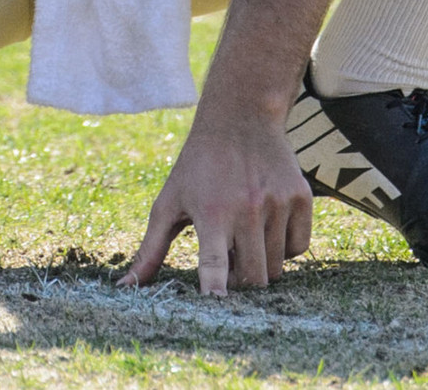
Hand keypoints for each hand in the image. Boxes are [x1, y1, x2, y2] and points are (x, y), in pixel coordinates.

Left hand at [120, 97, 310, 294]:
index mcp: (212, 213)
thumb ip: (150, 249)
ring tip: (244, 238)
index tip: (216, 308)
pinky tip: (267, 228)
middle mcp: (248, 209)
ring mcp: (278, 203)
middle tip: (229, 260)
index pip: (215, 263)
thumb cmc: (198, 165)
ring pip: (277, 267)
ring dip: (260, 264)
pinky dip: (284, 249)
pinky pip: (299, 247)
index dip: (216, 290)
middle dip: (240, 282)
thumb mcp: (169, 202)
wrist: (240, 118)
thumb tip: (125, 287)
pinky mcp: (302, 197)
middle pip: (253, 278)